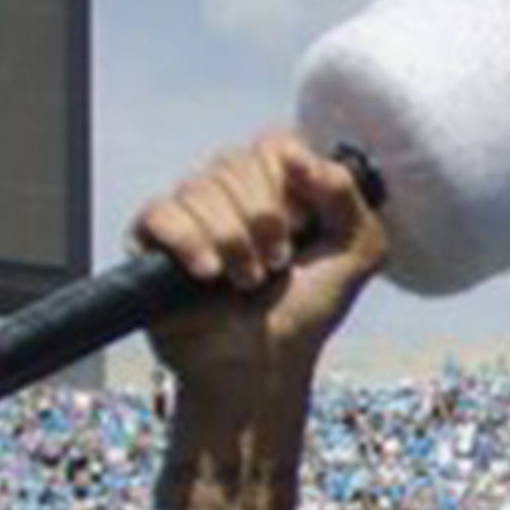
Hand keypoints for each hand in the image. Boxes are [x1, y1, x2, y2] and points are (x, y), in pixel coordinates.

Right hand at [137, 134, 389, 410]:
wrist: (263, 366)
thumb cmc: (304, 313)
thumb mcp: (357, 251)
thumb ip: (349, 194)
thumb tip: (304, 158)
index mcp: (275, 185)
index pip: (273, 143)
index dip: (288, 180)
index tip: (302, 224)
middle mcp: (230, 193)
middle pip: (234, 161)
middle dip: (264, 220)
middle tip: (276, 264)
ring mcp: (189, 214)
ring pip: (200, 188)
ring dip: (233, 243)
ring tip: (246, 282)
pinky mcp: (151, 240)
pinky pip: (161, 212)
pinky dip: (190, 243)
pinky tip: (207, 275)